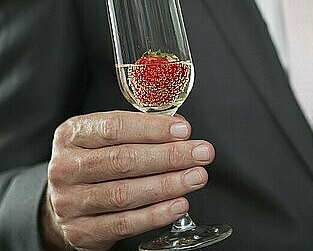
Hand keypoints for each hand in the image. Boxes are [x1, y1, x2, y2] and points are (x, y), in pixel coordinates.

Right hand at [41, 111, 213, 250]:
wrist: (66, 202)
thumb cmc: (95, 161)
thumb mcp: (106, 137)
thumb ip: (140, 130)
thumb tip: (179, 129)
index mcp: (73, 135)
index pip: (114, 127)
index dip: (152, 129)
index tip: (183, 131)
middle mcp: (66, 167)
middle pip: (123, 160)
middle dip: (169, 156)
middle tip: (200, 154)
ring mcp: (70, 201)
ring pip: (125, 193)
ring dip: (168, 185)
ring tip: (196, 177)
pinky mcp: (81, 231)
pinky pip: (124, 224)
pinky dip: (156, 214)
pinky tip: (179, 204)